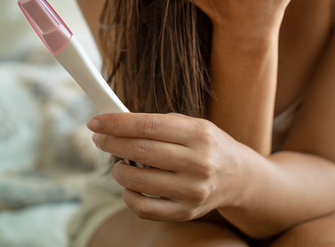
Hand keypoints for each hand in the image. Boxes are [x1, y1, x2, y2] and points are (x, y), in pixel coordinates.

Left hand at [87, 112, 242, 221]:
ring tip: (119, 162)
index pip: (148, 126)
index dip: (117, 123)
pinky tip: (130, 185)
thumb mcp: (193, 126)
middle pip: (141, 150)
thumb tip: (116, 122)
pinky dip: (128, 196)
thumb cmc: (207, 146)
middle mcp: (199, 163)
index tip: (96, 121)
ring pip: (138, 180)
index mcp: (199, 135)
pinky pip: (143, 208)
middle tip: (99, 139)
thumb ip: (159, 124)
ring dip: (118, 170)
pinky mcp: (185, 212)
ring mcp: (192, 190)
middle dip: (112, 143)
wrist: (238, 176)